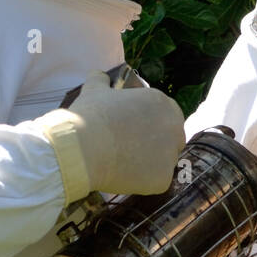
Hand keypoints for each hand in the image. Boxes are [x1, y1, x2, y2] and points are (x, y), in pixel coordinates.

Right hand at [43, 70, 184, 194]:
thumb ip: (101, 80)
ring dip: (149, 163)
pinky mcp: (163, 178)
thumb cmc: (89, 116)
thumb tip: (99, 75)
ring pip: (164, 162)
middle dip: (155, 143)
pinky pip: (156, 181)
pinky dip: (142, 181)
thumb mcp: (94, 90)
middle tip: (129, 149)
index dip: (150, 124)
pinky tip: (122, 176)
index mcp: (162, 104)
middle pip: (171, 139)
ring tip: (122, 163)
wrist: (82, 148)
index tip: (133, 130)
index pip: (166, 115)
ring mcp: (171, 154)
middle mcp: (174, 127)